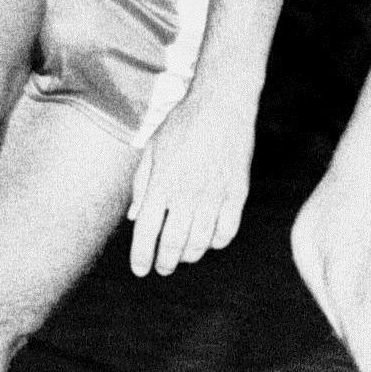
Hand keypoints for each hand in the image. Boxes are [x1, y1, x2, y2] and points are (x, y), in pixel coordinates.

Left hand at [128, 85, 255, 277]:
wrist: (222, 102)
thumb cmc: (183, 122)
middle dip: (165, 263)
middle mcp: (187, 192)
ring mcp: (214, 194)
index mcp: (162, 182)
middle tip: (162, 267)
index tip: (140, 269)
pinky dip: (216, 242)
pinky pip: (227, 231)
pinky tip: (210, 238)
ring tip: (183, 256)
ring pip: (200, 242)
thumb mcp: (153, 147)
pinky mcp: (237, 192)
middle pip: (173, 243)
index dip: (141, 256)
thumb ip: (142, 183)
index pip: (146, 231)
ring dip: (189, 255)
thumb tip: (134, 217)